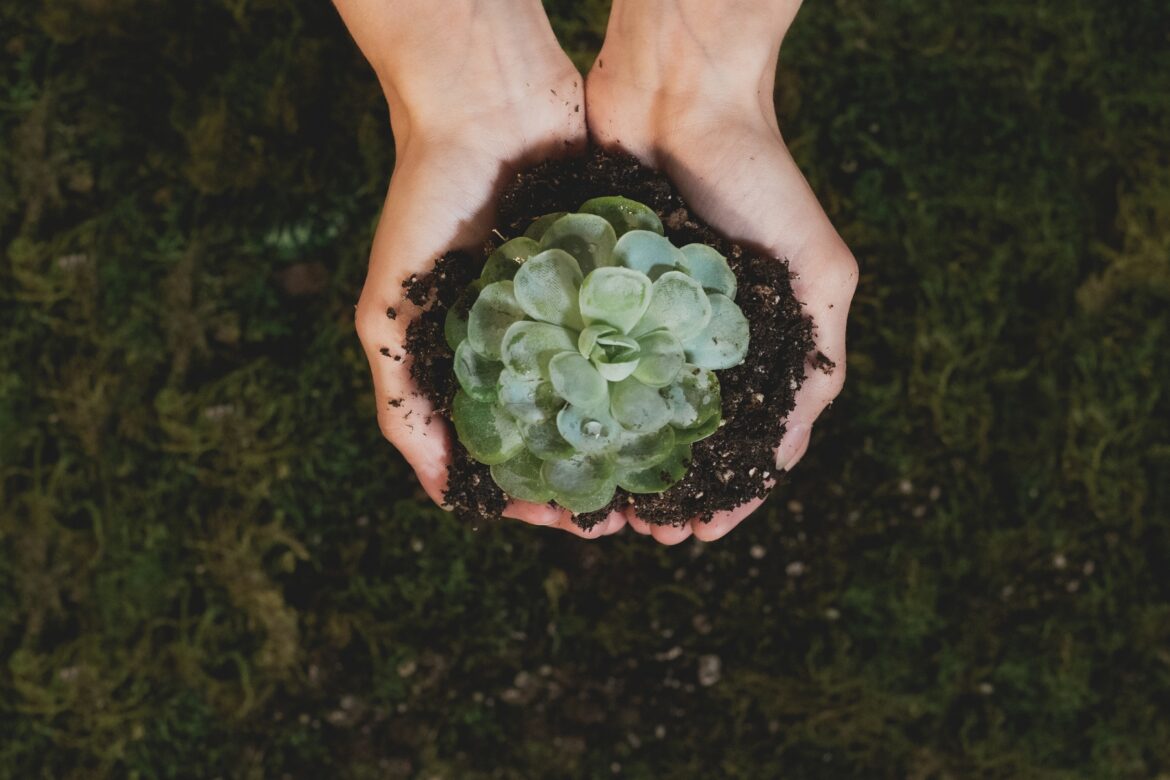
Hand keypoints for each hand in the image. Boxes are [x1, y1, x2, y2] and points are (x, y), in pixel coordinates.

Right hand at [338, 0, 625, 537]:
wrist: (487, 104)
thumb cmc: (425, 205)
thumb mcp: (390, 310)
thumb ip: (401, 399)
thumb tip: (441, 496)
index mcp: (482, 359)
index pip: (512, 448)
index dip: (535, 491)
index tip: (565, 520)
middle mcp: (536, 340)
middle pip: (574, 428)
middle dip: (598, 476)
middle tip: (629, 511)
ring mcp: (582, 308)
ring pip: (620, 390)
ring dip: (639, 438)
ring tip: (665, 475)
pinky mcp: (622, 271)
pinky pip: (651, 331)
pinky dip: (666, 371)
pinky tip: (688, 407)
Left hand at [585, 0, 857, 543]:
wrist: (680, 97)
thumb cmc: (760, 179)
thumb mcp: (819, 270)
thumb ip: (819, 355)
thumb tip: (790, 449)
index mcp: (761, 343)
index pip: (749, 440)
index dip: (730, 492)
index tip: (700, 534)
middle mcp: (704, 339)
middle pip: (685, 437)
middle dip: (667, 490)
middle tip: (642, 532)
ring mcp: (650, 319)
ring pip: (632, 411)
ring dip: (621, 461)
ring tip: (600, 504)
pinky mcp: (602, 293)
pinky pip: (589, 361)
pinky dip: (582, 404)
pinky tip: (565, 439)